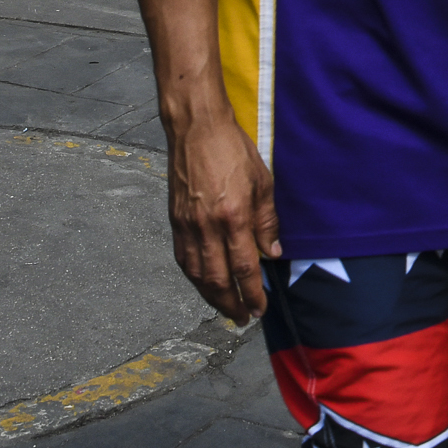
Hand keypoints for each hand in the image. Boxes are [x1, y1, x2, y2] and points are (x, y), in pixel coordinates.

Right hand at [165, 110, 279, 321]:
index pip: (244, 268)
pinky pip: (184, 259)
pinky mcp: (175, 221)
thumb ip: (267, 221)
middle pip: (217, 280)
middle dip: (231, 304)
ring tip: (225, 308)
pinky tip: (204, 284)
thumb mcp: (262, 182)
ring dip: (211, 297)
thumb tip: (272, 253)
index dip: (252, 293)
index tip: (259, 309)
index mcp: (233, 216)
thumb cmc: (232, 150)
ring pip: (197, 275)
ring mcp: (188, 225)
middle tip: (242, 318)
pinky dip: (194, 278)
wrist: (196, 129)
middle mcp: (207, 226)